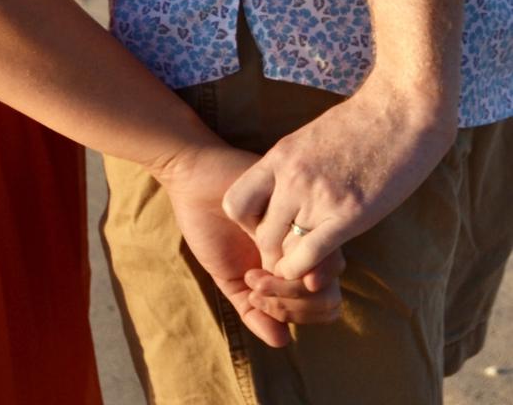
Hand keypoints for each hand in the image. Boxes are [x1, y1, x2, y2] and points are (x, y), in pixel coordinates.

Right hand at [158, 144, 344, 346]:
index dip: (295, 314)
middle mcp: (305, 245)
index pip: (323, 306)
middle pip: (329, 293)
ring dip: (286, 282)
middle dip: (291, 303)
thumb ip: (253, 310)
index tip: (257, 299)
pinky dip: (281, 251)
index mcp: (294, 265)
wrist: (190, 179)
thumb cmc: (207, 224)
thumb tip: (284, 342)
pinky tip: (255, 245)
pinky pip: (305, 236)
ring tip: (253, 271)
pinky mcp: (294, 196)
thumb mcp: (228, 277)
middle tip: (255, 287)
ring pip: (323, 268)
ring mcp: (303, 221)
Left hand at [220, 71, 456, 278]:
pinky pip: (310, 256)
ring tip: (299, 269)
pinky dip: (304, 272)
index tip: (266, 230)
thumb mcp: (312, 139)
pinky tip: (310, 275)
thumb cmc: (362, 122)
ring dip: (288, 265)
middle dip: (269, 253)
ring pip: (282, 249)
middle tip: (284, 258)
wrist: (401, 108)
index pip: (235, 203)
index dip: (247, 225)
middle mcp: (292, 177)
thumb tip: (287, 192)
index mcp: (280, 156)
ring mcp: (318, 196)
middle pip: (259, 234)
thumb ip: (296, 167)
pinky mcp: (349, 214)